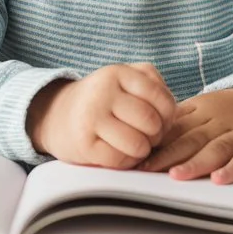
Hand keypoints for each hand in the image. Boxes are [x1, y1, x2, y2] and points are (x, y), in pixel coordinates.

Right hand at [26, 63, 176, 169]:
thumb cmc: (103, 99)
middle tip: (149, 135)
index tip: (162, 120)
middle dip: (156, 135)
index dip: (169, 114)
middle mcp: (103, 92)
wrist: (58, 115)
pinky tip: (121, 153)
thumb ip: (153, 83)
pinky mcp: (84, 145)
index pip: (160, 97)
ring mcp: (91, 118)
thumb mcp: (125, 78)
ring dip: (143, 150)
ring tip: (136, 144)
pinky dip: (127, 161)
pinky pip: (120, 161)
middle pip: (151, 122)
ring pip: (138, 144)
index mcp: (117, 72)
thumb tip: (174, 110)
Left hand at [139, 88, 232, 184]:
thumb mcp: (200, 111)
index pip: (176, 130)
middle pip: (192, 140)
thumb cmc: (224, 114)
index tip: (138, 161)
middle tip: (148, 169)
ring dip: (196, 163)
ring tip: (178, 176)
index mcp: (201, 114)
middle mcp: (218, 124)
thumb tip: (141, 140)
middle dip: (169, 155)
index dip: (157, 145)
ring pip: (216, 149)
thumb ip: (176, 125)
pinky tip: (219, 180)